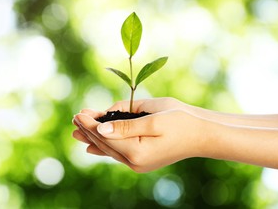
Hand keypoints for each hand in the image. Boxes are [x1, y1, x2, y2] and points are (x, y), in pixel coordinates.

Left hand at [72, 98, 205, 171]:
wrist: (202, 134)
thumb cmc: (181, 121)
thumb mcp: (153, 119)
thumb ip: (125, 125)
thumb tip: (100, 129)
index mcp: (137, 151)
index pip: (105, 137)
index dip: (90, 125)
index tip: (78, 114)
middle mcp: (135, 161)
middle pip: (105, 144)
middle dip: (89, 130)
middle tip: (74, 117)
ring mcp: (138, 163)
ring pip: (109, 149)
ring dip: (94, 137)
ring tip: (77, 129)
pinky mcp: (142, 160)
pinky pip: (118, 153)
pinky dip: (104, 147)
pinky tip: (92, 147)